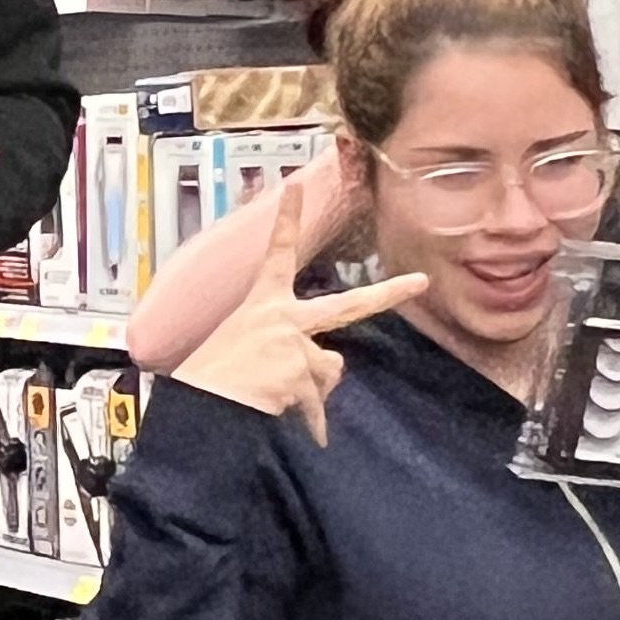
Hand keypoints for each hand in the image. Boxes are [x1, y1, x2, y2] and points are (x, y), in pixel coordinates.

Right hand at [169, 175, 424, 434]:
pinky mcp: (303, 372)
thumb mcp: (239, 350)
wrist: (199, 409)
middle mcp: (283, 317)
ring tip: (275, 401)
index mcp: (260, 305)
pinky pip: (318, 404)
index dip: (287, 219)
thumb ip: (282, 349)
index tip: (295, 187)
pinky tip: (298, 431)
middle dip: (389, 294)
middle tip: (419, 282)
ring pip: (329, 370)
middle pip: (349, 304)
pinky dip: (309, 421)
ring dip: (312, 390)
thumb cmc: (208, 380)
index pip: (277, 254)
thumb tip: (323, 370)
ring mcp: (297, 344)